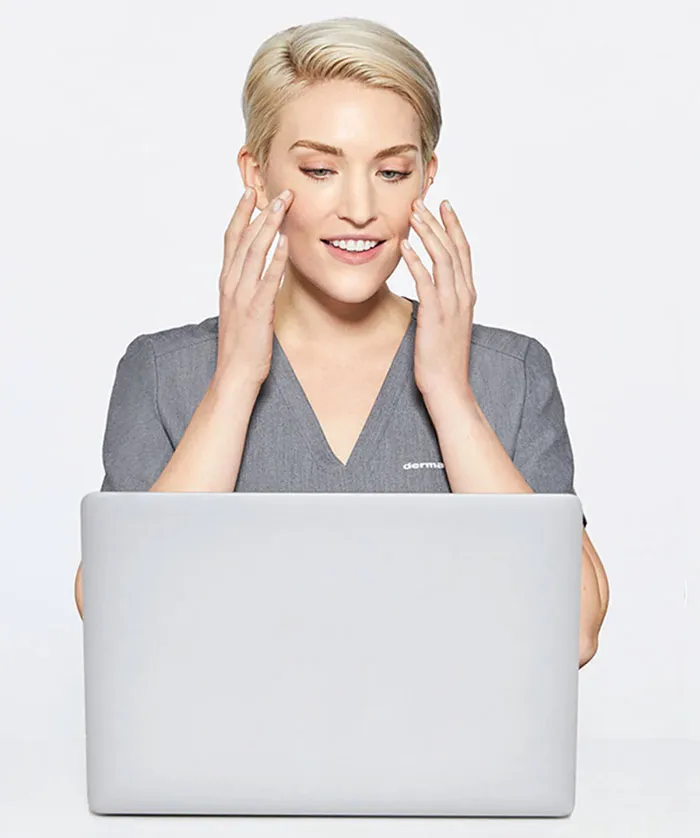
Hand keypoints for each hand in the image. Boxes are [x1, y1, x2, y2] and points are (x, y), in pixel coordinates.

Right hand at [214, 187, 293, 391]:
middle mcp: (231, 284)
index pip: (231, 239)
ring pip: (253, 252)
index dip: (240, 213)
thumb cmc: (241, 346)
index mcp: (227, 282)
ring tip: (283, 205)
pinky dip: (276, 258)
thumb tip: (262, 273)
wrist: (234, 374)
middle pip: (243, 238)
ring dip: (269, 226)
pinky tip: (286, 242)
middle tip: (277, 191)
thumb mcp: (241, 310)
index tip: (250, 192)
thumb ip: (248, 289)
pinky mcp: (256, 310)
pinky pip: (267, 279)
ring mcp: (242, 296)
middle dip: (260, 211)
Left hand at [400, 198, 476, 404]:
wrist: (448, 385)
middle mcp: (463, 295)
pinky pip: (425, 280)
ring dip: (427, 233)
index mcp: (467, 295)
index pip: (463, 252)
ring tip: (413, 214)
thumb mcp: (446, 324)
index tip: (445, 206)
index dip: (454, 227)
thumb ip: (441, 302)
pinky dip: (415, 260)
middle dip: (439, 221)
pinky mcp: (435, 314)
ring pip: (442, 258)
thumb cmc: (443, 358)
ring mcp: (451, 304)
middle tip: (423, 201)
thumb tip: (428, 289)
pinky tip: (403, 246)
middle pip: (454, 248)